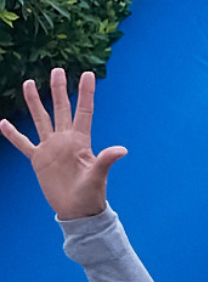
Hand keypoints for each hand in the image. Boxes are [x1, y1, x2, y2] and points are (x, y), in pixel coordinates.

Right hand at [1, 69, 127, 220]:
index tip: (87, 74)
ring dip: (34, 102)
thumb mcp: (98, 176)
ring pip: (40, 120)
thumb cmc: (91, 195)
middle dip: (58, 90)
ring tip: (28, 83)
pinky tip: (3, 122)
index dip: (85, 93)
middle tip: (57, 70)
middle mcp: (65, 140)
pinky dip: (13, 134)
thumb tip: (122, 149)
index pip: (83, 111)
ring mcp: (50, 148)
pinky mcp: (39, 160)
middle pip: (60, 109)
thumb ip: (106, 160)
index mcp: (80, 141)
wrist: (77, 211)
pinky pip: (23, 144)